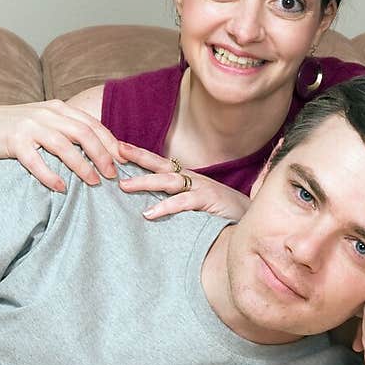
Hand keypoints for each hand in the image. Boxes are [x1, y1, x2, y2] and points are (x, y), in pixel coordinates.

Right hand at [0, 101, 120, 192]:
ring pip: (63, 145)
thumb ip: (68, 129)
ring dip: (82, 165)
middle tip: (113, 174)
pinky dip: (50, 175)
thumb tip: (100, 148)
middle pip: (83, 133)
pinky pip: (36, 160)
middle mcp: (47, 114)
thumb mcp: (46, 122)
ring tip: (94, 182)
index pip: (92, 124)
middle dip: (102, 154)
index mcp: (58, 108)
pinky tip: (61, 188)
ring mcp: (30, 126)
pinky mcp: (14, 141)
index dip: (110, 142)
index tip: (124, 160)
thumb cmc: (19, 129)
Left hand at [115, 141, 250, 220]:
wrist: (249, 216)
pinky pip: (183, 202)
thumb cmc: (218, 211)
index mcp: (185, 177)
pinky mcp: (208, 201)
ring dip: (145, 182)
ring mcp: (200, 187)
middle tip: (114, 152)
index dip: (139, 155)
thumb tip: (145, 204)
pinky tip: (149, 213)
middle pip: (160, 164)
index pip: (158, 163)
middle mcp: (191, 178)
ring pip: (168, 181)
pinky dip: (166, 207)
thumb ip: (174, 201)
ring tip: (124, 186)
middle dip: (137, 157)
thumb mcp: (193, 203)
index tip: (117, 148)